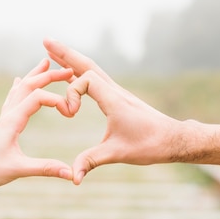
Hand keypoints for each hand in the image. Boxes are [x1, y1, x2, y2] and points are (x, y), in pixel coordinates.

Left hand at [0, 59, 73, 194]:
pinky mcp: (0, 124)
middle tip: (68, 70)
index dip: (57, 99)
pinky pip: (12, 99)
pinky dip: (20, 87)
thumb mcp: (17, 170)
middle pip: (28, 86)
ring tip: (45, 62)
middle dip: (48, 75)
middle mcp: (7, 115)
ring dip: (34, 75)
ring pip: (20, 89)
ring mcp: (3, 118)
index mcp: (12, 121)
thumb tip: (71, 173)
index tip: (70, 112)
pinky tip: (17, 82)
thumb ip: (44, 168)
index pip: (37, 97)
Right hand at [43, 38, 219, 183]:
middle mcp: (115, 91)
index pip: (86, 79)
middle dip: (65, 53)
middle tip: (45, 41)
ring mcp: (117, 92)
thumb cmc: (150, 145)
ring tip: (53, 51)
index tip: (70, 113)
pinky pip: (96, 79)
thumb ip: (92, 161)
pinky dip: (81, 72)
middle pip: (86, 64)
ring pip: (92, 69)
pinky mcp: (118, 98)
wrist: (174, 139)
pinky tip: (73, 73)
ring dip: (72, 59)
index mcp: (114, 100)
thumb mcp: (117, 154)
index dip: (72, 93)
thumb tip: (73, 178)